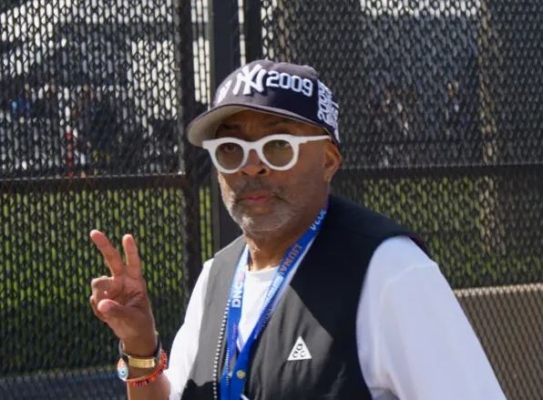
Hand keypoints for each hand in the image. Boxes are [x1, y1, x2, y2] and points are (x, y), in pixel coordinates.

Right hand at [89, 230, 156, 355]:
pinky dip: (98, 310)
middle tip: (93, 232)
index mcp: (136, 281)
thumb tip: (100, 303)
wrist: (133, 335)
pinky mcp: (101, 297)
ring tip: (108, 310)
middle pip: (112, 260)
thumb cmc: (139, 323)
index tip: (127, 236)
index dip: (130, 250)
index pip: (134, 263)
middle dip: (103, 245)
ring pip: (97, 283)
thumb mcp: (132, 318)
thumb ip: (117, 311)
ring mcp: (110, 288)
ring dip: (99, 294)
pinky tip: (108, 318)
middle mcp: (122, 281)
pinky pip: (94, 299)